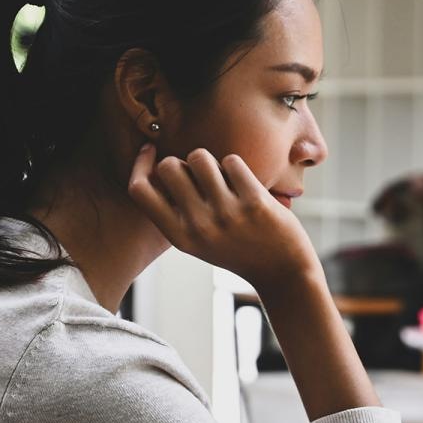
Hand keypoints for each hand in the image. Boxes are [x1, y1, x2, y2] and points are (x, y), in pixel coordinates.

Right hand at [127, 144, 319, 292]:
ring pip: (199, 157)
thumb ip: (176, 210)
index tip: (151, 151)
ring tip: (223, 178)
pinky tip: (243, 182)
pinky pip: (232, 160)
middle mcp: (199, 227)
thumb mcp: (198, 240)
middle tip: (201, 177)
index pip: (139, 190)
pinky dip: (235, 165)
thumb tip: (159, 161)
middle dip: (182, 162)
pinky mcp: (254, 202)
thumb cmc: (236, 248)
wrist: (283, 272)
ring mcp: (227, 214)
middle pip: (168, 167)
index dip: (140, 164)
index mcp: (180, 237)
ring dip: (210, 160)